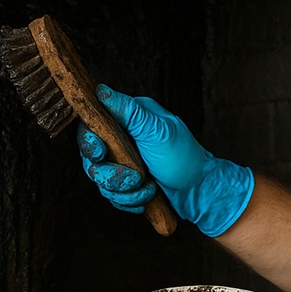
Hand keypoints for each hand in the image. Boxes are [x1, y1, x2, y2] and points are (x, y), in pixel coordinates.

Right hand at [77, 85, 254, 236]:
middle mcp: (123, 138)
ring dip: (124, 191)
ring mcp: (123, 161)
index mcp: (130, 118)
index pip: (92, 125)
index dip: (89, 141)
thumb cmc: (184, 159)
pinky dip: (128, 201)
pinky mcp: (125, 182)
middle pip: (91, 157)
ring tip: (148, 190)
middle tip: (136, 179)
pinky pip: (111, 195)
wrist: (200, 192)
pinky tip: (146, 198)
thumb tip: (101, 90)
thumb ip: (129, 112)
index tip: (102, 153)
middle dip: (111, 174)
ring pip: (100, 179)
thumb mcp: (158, 132)